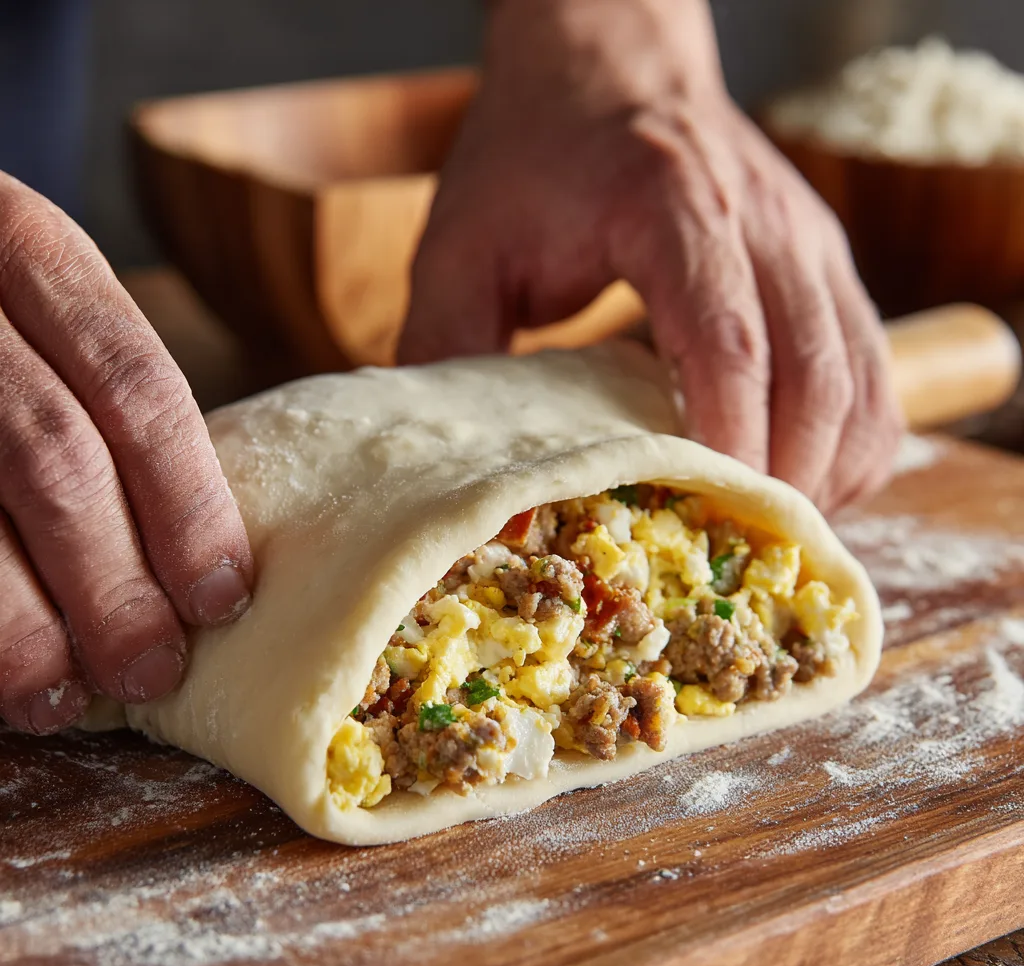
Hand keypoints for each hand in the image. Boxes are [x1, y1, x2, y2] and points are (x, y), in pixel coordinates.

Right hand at [0, 173, 252, 734]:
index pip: (138, 387)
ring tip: (59, 698)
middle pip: (54, 456)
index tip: (222, 598)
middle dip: (111, 581)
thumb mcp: (34, 300)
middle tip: (152, 670)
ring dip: (16, 626)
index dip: (189, 506)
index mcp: (28, 246)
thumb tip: (199, 551)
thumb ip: (97, 391)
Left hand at [398, 0, 902, 511]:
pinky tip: (796, 478)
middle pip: (817, 375)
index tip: (709, 513)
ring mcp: (808, 243)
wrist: (607, 60)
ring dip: (828, 471)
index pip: (730, 338)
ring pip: (863, 382)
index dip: (730, 437)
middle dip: (787, 480)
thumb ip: (446, 349)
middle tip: (734, 550)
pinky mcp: (825, 266)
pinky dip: (850, 441)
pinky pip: (871, 372)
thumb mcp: (462, 244)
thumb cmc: (533, 153)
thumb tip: (463, 472)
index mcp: (670, 205)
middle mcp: (763, 222)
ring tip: (766, 529)